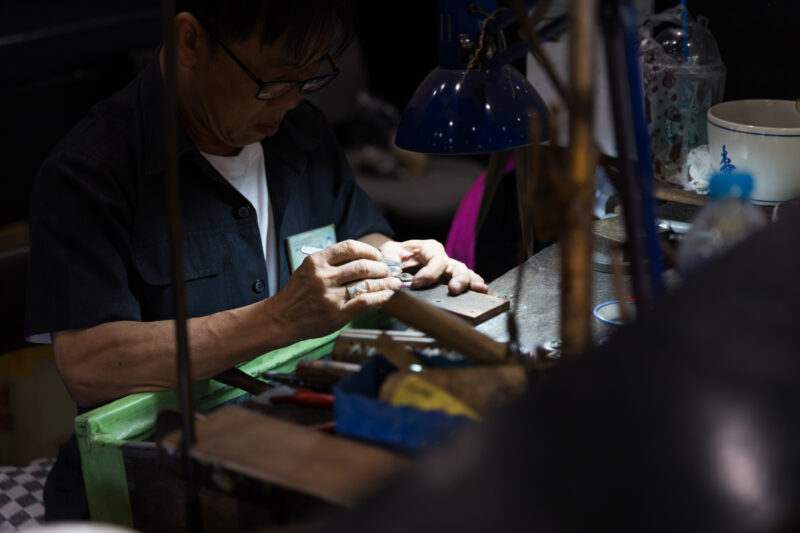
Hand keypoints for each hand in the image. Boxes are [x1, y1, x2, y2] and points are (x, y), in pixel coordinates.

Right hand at [269, 240, 400, 340]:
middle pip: (362, 265)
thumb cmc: (299, 293)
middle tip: (388, 271)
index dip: (369, 250)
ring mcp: (330, 295)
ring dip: (385, 282)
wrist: (282, 318)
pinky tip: (388, 295)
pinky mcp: (336, 313)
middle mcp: (323, 276)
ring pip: (367, 283)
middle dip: (381, 268)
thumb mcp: (310, 270)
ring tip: (393, 283)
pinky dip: (381, 297)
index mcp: (317, 261)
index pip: (350, 247)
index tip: (377, 256)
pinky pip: (365, 302)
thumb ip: (332, 263)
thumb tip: (365, 258)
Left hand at [379, 239, 487, 294]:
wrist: (396, 259)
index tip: (418, 284)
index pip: (435, 259)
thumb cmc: (394, 255)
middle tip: (454, 289)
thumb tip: (394, 276)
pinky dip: (474, 284)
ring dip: (469, 282)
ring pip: (464, 273)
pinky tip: (482, 290)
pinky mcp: (450, 280)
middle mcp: (442, 258)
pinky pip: (466, 280)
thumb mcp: (388, 254)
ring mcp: (448, 269)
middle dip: (457, 278)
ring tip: (477, 289)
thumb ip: (391, 262)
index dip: (430, 273)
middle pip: (456, 266)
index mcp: (429, 248)